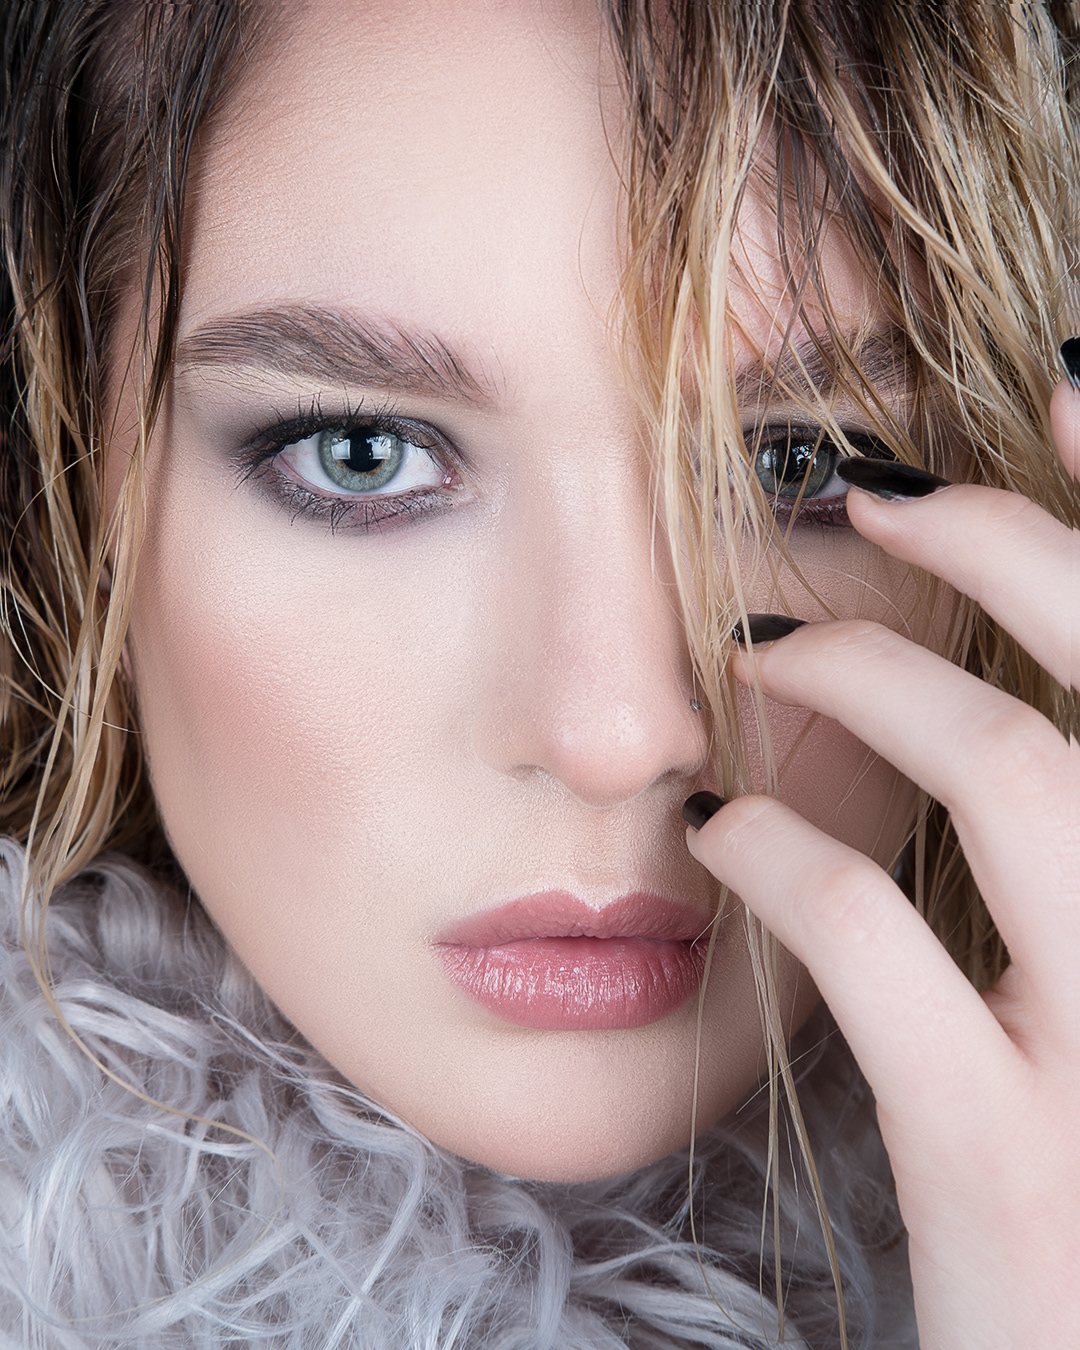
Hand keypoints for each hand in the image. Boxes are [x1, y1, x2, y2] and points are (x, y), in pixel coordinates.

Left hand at [684, 365, 1078, 1348]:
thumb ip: (1077, 837)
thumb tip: (1012, 704)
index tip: (1067, 382)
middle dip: (1002, 540)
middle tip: (880, 494)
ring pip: (1017, 775)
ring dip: (872, 682)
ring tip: (771, 649)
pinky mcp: (1015, 1171)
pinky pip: (880, 951)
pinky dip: (784, 862)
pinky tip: (722, 833)